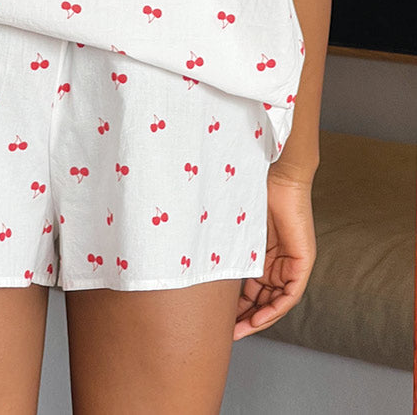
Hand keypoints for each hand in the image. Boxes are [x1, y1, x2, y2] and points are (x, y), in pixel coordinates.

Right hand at [233, 169, 316, 339]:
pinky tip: (260, 318)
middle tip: (229, 332)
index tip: (223, 319)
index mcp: (265, 255)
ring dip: (260, 318)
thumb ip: (229, 247)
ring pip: (277, 301)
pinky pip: (290, 294)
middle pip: (264, 299)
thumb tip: (203, 259)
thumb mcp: (237, 228)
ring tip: (240, 330)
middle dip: (247, 318)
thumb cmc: (254, 191)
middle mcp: (279, 262)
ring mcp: (292, 262)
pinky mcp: (303, 261)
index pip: (253, 289)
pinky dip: (275, 308)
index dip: (239, 307)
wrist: (277, 174)